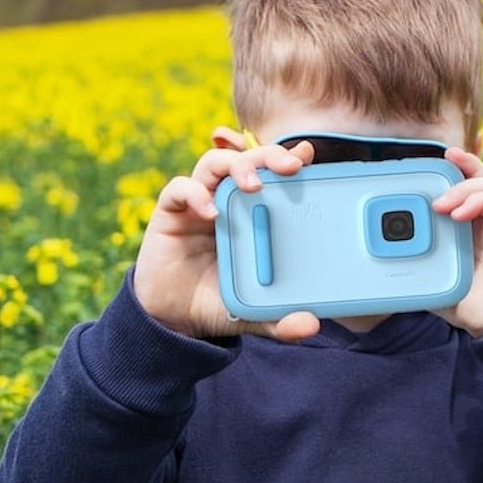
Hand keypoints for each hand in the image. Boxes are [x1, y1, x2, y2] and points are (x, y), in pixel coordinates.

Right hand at [132, 127, 322, 342]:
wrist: (173, 319)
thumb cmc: (218, 303)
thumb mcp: (255, 312)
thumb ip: (281, 319)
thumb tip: (311, 327)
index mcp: (255, 214)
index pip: (273, 175)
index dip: (289, 158)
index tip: (309, 156)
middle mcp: (228, 200)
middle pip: (249, 159)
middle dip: (270, 155)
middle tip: (291, 166)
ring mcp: (199, 202)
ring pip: (216, 163)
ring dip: (237, 165)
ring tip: (254, 185)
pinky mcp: (171, 211)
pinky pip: (180, 188)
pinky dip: (195, 194)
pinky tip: (210, 213)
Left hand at [430, 147, 482, 338]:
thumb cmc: (470, 305)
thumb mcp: (434, 281)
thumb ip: (415, 267)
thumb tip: (380, 265)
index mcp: (475, 227)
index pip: (472, 185)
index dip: (463, 165)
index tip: (446, 152)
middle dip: (466, 161)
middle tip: (445, 156)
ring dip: (465, 187)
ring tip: (442, 204)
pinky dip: (479, 201)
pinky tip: (459, 215)